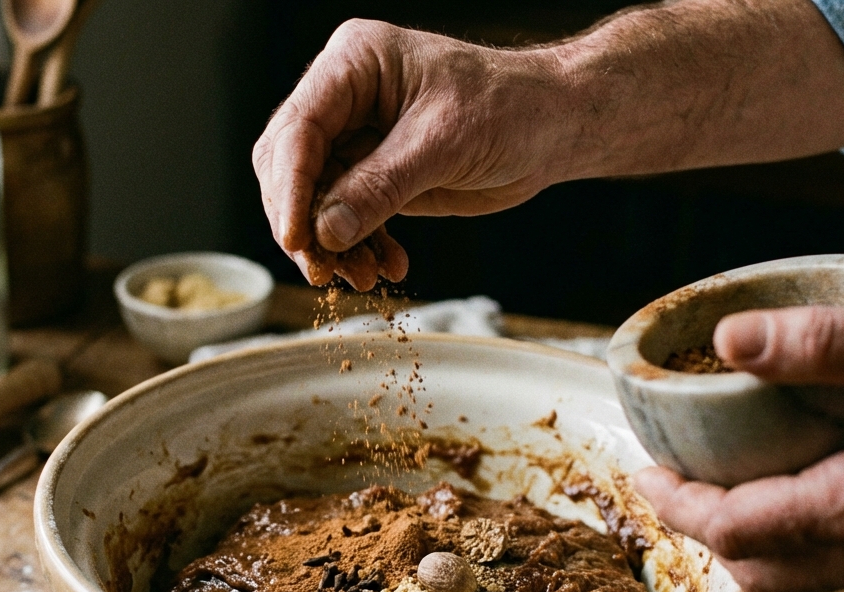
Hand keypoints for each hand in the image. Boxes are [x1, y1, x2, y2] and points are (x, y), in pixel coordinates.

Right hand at [252, 20, 572, 288]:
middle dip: (305, 224)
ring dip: (333, 245)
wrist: (553, 126)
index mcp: (354, 64)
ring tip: (363, 277)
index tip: (297, 239)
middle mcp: (345, 97)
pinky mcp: (374, 172)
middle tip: (322, 270)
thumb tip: (327, 231)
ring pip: (315, 200)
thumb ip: (381, 187)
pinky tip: (386, 266)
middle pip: (291, 166)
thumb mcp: (443, 144)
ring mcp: (356, 136)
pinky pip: (346, 216)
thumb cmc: (510, 108)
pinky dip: (360, 247)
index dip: (291, 188)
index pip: (298, 128)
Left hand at [633, 302, 843, 591]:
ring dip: (758, 533)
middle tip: (681, 475)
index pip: (734, 530)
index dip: (676, 504)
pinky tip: (814, 485)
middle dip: (707, 526)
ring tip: (738, 473)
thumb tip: (727, 339)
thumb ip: (818, 342)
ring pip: (803, 574)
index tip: (646, 472)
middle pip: (758, 567)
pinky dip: (812, 537)